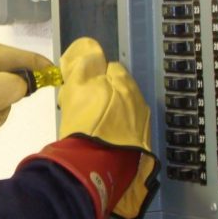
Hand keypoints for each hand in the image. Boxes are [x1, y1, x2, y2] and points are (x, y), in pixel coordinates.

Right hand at [57, 37, 158, 218]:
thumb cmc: (84, 123)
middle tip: (88, 105)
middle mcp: (139, 99)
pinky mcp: (142, 142)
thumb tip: (88, 53)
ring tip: (98, 123)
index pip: (112, 67)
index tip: (85, 86)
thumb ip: (82, 67)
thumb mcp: (75, 89)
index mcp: (124, 83)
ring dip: (115, 110)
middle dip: (108, 91)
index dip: (97, 74)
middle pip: (122, 87)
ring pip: (127, 107)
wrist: (97, 165)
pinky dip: (120, 128)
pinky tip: (106, 137)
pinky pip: (130, 127)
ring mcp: (143, 122)